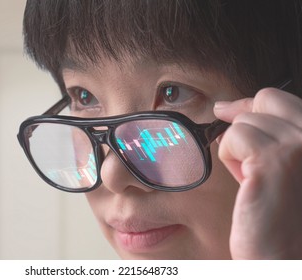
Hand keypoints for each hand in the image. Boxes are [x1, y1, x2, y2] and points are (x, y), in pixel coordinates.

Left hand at [214, 88, 301, 258]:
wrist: (283, 256)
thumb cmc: (280, 214)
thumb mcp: (281, 164)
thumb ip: (267, 135)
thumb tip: (228, 108)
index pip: (280, 99)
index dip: (251, 105)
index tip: (229, 112)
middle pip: (264, 99)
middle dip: (243, 122)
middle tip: (240, 151)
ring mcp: (301, 145)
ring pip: (244, 122)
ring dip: (237, 148)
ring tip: (252, 179)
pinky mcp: (275, 161)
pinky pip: (233, 138)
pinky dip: (229, 157)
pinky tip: (245, 181)